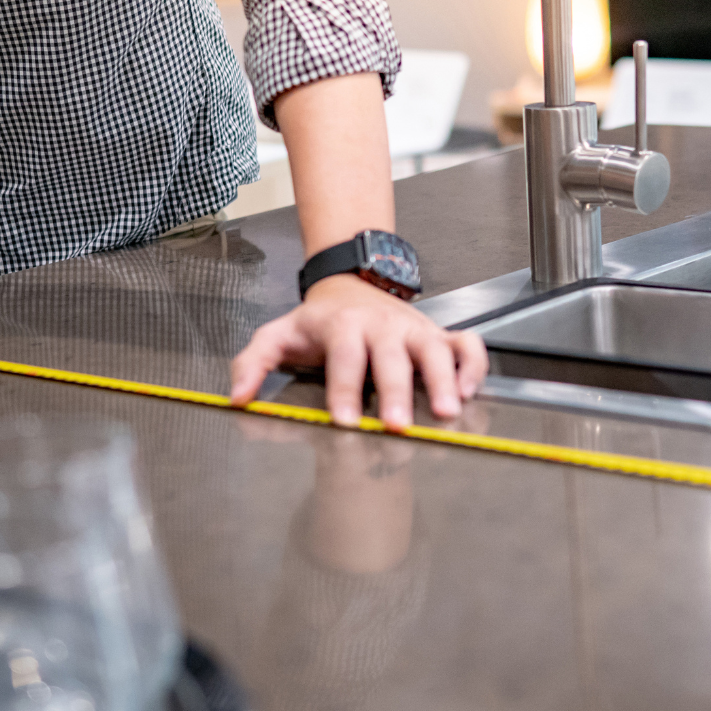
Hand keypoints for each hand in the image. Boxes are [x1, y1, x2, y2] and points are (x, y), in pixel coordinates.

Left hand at [229, 274, 488, 428]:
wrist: (349, 284)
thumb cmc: (316, 321)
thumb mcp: (276, 335)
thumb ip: (251, 365)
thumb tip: (238, 399)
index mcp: (342, 326)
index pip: (344, 357)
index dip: (344, 389)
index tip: (345, 420)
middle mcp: (381, 325)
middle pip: (392, 356)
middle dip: (396, 392)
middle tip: (397, 426)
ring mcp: (413, 328)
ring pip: (435, 348)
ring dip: (443, 379)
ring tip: (447, 412)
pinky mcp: (436, 333)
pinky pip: (465, 344)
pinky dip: (473, 365)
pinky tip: (469, 392)